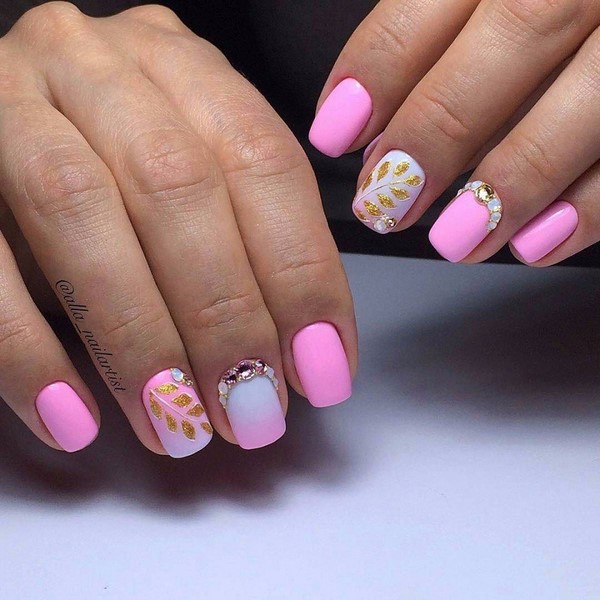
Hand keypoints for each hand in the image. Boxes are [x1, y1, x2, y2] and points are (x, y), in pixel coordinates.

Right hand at [0, 2, 355, 455]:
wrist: (5, 125)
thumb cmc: (119, 163)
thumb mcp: (194, 181)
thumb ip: (248, 242)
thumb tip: (306, 352)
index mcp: (182, 67)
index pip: (265, 162)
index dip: (302, 274)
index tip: (322, 367)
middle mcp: (98, 65)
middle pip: (179, 186)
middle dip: (224, 317)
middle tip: (251, 410)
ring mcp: (8, 100)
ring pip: (79, 211)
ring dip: (137, 340)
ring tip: (177, 426)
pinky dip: (28, 352)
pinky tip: (73, 419)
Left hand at [311, 0, 599, 265]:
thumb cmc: (543, 5)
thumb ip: (439, 34)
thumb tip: (373, 121)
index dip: (378, 68)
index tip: (335, 132)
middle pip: (515, 35)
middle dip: (438, 132)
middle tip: (386, 203)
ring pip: (590, 94)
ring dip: (513, 181)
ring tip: (456, 240)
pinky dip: (589, 205)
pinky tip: (535, 244)